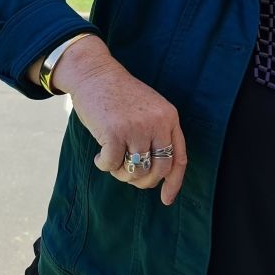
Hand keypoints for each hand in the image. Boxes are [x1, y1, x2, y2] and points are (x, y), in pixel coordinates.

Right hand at [53, 37, 187, 204]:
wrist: (94, 74)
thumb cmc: (119, 96)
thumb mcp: (149, 110)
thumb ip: (157, 135)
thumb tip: (158, 175)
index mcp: (169, 117)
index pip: (179, 159)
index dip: (174, 183)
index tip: (166, 200)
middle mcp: (157, 123)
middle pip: (158, 170)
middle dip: (143, 181)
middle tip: (128, 176)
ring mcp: (137, 128)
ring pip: (135, 171)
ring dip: (121, 173)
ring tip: (112, 160)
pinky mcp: (114, 132)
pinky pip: (111, 165)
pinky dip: (103, 164)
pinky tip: (99, 154)